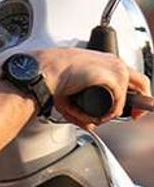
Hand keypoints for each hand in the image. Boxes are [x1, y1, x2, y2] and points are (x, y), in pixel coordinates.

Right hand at [34, 47, 150, 127]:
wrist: (46, 71)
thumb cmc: (53, 77)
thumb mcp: (73, 92)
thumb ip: (83, 109)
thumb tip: (91, 124)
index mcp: (104, 61)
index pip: (129, 76)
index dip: (132, 94)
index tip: (130, 109)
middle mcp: (113, 62)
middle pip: (142, 82)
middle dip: (141, 103)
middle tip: (134, 116)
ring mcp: (116, 69)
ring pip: (127, 96)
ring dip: (115, 111)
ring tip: (100, 117)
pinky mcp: (114, 77)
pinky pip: (119, 102)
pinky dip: (110, 113)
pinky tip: (99, 115)